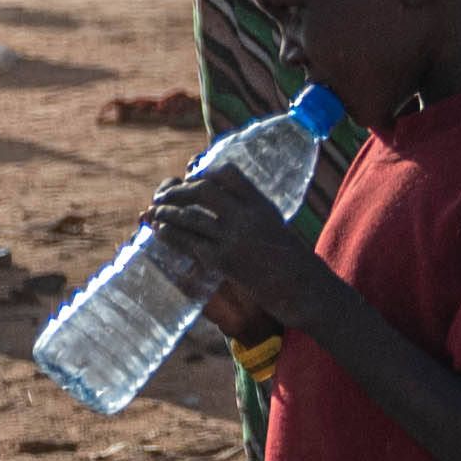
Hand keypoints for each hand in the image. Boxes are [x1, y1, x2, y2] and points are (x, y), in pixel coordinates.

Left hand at [152, 168, 329, 319]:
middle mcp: (248, 216)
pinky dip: (171, 234)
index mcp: (262, 205)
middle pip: (204, 191)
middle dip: (178, 191)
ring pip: (191, 217)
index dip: (204, 173)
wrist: (304, 288)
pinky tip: (162, 231)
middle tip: (163, 195)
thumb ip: (252, 215)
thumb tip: (224, 208)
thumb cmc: (292, 261)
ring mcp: (234, 238)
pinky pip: (189, 242)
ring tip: (155, 212)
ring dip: (167, 212)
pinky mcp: (224, 261)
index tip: (190, 177)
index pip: (229, 175)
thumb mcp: (275, 227)